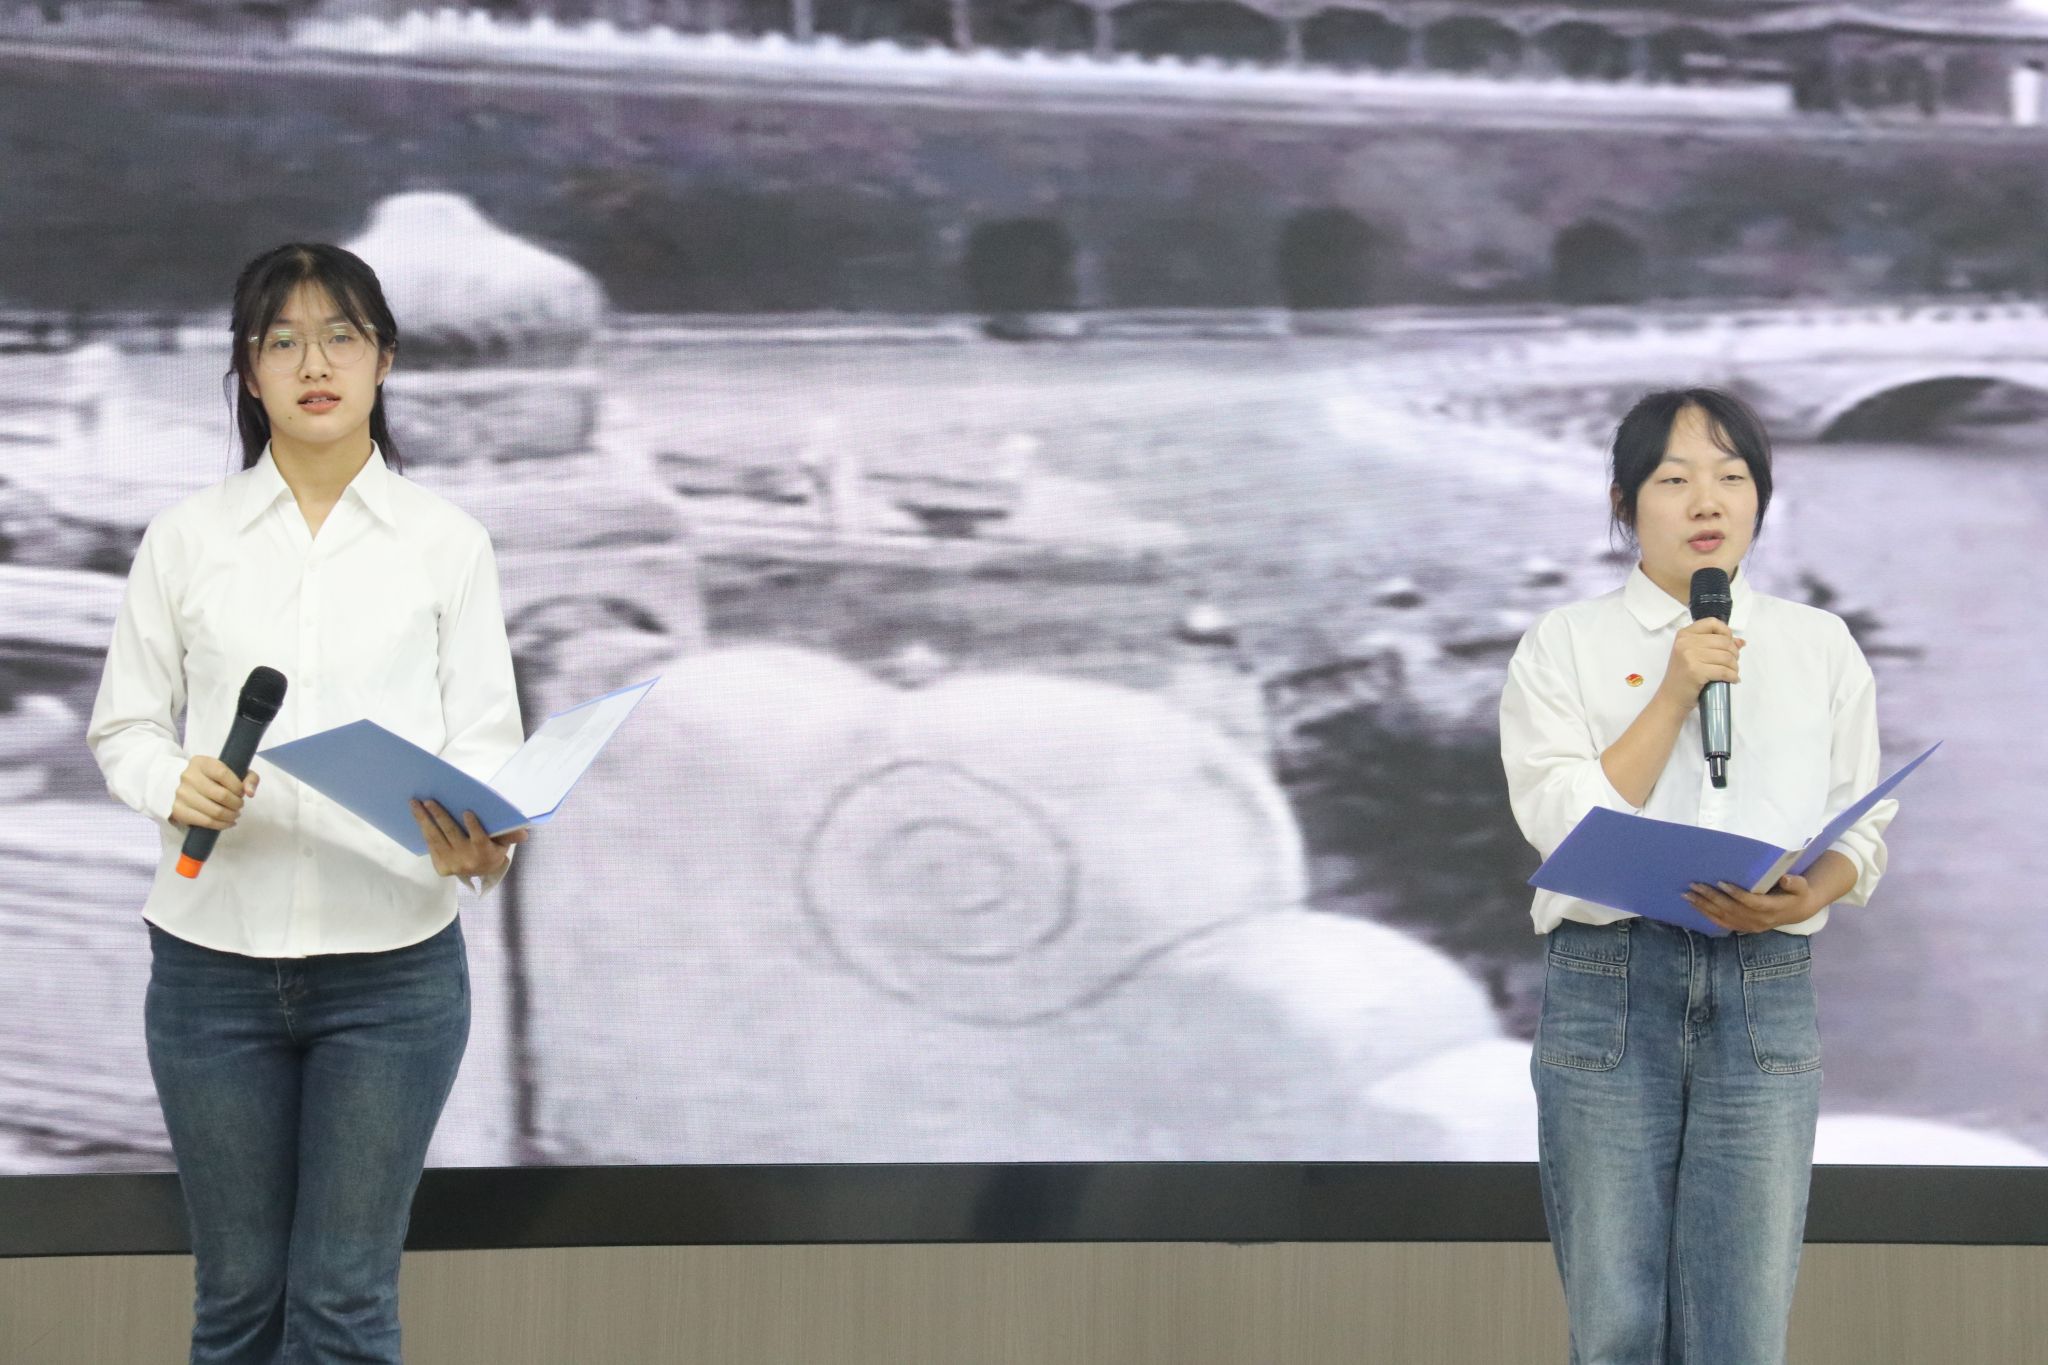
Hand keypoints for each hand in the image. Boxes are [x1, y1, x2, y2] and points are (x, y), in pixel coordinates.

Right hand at [171, 756, 258, 829]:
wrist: (189, 788)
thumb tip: (250, 793)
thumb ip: (249, 778)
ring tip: (234, 814)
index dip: (237, 787)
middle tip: (239, 806)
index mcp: (201, 763)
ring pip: (215, 811)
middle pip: (221, 795)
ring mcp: (181, 794)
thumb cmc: (216, 779)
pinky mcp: (178, 810)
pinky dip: (222, 825)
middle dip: (237, 804)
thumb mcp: (234, 771)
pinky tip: (228, 822)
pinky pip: (206, 822)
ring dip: (231, 816)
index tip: (241, 792)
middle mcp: (188, 776)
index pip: (223, 774)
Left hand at [410, 799, 527, 880]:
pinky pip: (431, 845)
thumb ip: (511, 834)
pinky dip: (423, 829)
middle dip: (439, 816)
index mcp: (485, 852)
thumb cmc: (492, 849)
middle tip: (428, 800)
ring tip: (415, 804)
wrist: (482, 872)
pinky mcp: (441, 867)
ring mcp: (452, 864)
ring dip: (423, 820)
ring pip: (436, 838)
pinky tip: (418, 816)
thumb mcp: (504, 842)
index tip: (467, 812)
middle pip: (451, 834)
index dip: (473, 826)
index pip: (479, 838)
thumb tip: (524, 832)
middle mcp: (467, 859)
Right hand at [1655, 618, 1743, 711]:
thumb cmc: (1684, 678)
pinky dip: (1732, 676)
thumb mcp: (1694, 656)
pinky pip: (1724, 671)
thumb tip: (1740, 642)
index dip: (1726, 632)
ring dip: (1734, 667)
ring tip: (1732, 673)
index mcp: (1684, 635)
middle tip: (1732, 664)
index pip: (1712, 623)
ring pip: (1726, 656)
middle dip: (1734, 654)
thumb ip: (1715, 646)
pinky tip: (1732, 680)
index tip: (1728, 645)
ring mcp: (1689, 656)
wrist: (1671, 699)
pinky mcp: (1696, 671)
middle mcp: (1685, 642)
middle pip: (1723, 641)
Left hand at [1686, 873, 1824, 934]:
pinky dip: (1706, 915)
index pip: (1752, 903)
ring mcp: (1750, 926)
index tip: (1721, 882)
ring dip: (1704, 907)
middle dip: (1711, 898)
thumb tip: (1786, 878)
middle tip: (1694, 885)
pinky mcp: (1743, 928)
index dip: (1736, 894)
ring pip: (1723, 918)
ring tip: (1687, 895)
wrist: (1797, 910)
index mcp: (1772, 909)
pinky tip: (1694, 906)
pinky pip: (1722, 923)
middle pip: (1731, 910)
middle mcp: (1759, 921)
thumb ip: (1795, 882)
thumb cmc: (1797, 893)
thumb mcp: (1802, 886)